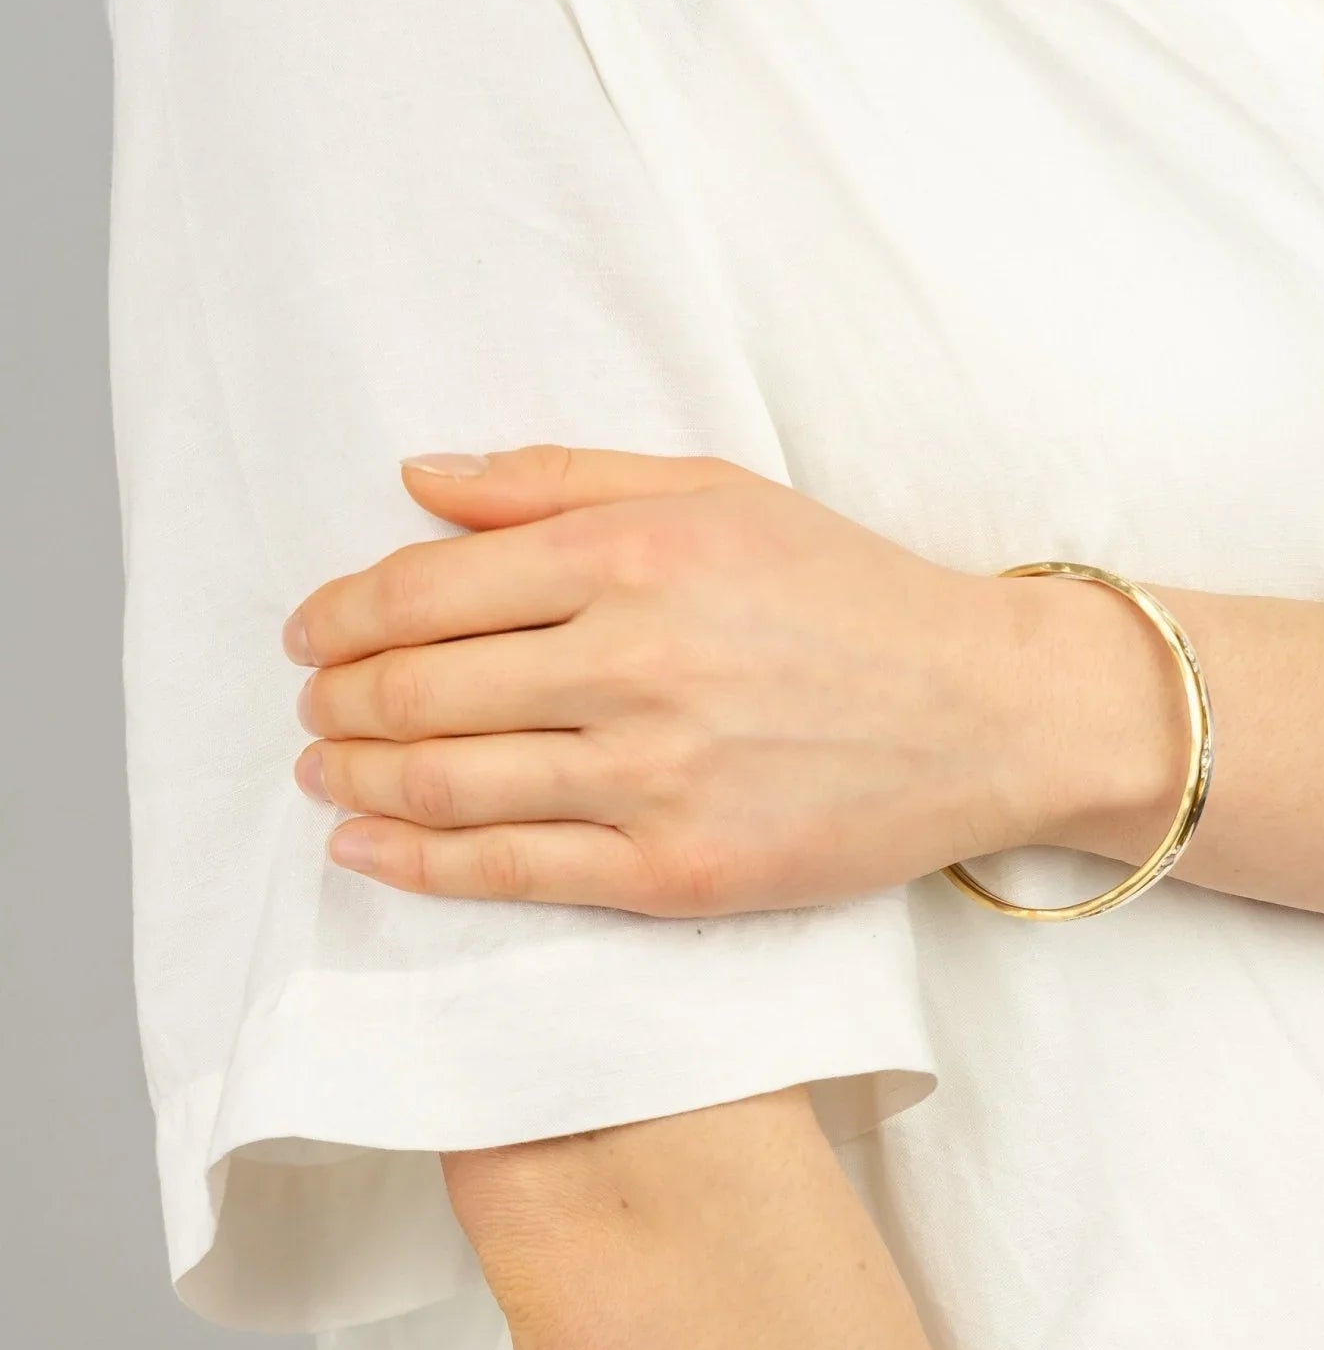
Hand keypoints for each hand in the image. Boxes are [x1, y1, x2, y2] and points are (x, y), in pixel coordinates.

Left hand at [283, 445, 1114, 913]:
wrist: (985, 712)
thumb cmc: (851, 594)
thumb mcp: (717, 492)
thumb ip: (560, 478)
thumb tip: (417, 480)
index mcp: (636, 553)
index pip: (428, 588)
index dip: (341, 615)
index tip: (311, 634)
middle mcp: (635, 662)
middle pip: (421, 690)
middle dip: (336, 701)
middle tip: (313, 707)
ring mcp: (657, 777)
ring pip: (448, 784)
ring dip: (356, 779)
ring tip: (323, 771)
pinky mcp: (680, 870)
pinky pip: (513, 872)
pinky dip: (417, 862)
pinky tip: (367, 847)